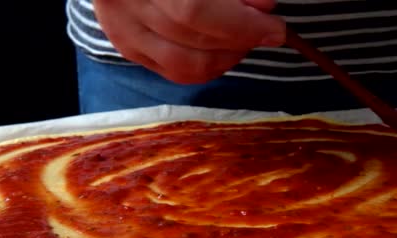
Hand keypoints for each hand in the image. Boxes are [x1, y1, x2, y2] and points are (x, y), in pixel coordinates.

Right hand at [93, 0, 285, 83]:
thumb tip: (265, 7)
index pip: (193, 10)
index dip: (240, 24)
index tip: (274, 26)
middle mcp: (123, 4)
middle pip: (190, 38)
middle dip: (239, 39)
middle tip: (267, 30)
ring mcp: (121, 29)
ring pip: (183, 65)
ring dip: (225, 57)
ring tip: (245, 38)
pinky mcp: (127, 45)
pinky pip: (174, 71)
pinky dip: (207, 66)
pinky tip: (225, 49)